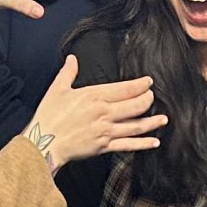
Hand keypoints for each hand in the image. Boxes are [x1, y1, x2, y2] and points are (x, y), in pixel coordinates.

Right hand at [23, 54, 164, 167]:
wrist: (43, 142)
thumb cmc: (48, 116)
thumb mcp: (57, 89)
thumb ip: (68, 73)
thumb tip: (72, 59)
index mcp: (94, 96)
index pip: (124, 89)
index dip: (140, 85)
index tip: (148, 83)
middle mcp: (104, 113)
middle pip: (135, 106)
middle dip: (147, 100)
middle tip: (153, 97)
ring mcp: (106, 131)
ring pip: (135, 125)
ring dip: (152, 122)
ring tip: (163, 119)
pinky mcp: (104, 147)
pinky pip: (128, 145)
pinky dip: (143, 144)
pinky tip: (154, 142)